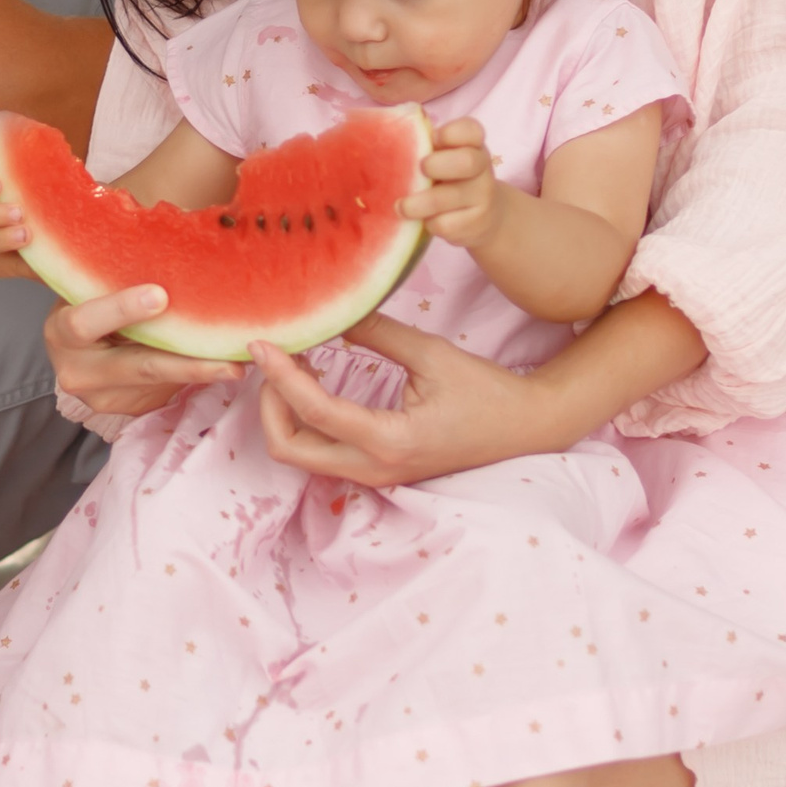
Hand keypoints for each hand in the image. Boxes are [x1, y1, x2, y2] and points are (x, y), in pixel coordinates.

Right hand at [44, 286, 242, 421]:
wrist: (78, 346)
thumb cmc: (90, 299)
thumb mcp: (90, 286)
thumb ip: (112, 274)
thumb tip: (168, 242)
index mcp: (60, 332)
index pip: (85, 322)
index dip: (121, 309)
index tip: (160, 296)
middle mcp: (76, 372)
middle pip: (138, 368)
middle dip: (187, 363)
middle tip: (229, 361)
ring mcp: (102, 398)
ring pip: (159, 383)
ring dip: (202, 374)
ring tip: (241, 365)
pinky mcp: (126, 409)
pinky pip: (165, 391)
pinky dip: (195, 378)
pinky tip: (225, 368)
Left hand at [254, 316, 569, 488]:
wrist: (526, 427)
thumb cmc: (484, 390)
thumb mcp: (430, 353)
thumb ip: (376, 334)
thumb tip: (329, 311)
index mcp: (389, 440)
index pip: (314, 410)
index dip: (279, 374)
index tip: (260, 343)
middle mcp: (375, 468)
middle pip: (289, 448)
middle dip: (269, 403)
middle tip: (275, 359)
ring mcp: (375, 475)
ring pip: (302, 453)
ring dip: (285, 411)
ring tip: (297, 363)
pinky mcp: (378, 471)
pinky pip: (323, 452)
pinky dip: (306, 420)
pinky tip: (317, 380)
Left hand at [398, 116, 501, 247]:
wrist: (483, 215)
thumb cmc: (450, 177)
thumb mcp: (443, 157)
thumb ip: (425, 145)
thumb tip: (388, 138)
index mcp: (472, 144)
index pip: (471, 130)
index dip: (451, 133)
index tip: (433, 139)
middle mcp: (482, 167)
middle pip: (466, 162)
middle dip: (437, 165)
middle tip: (420, 170)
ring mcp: (482, 196)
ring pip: (449, 198)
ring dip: (419, 204)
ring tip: (400, 207)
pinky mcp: (475, 223)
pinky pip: (444, 224)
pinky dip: (428, 223)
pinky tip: (423, 220)